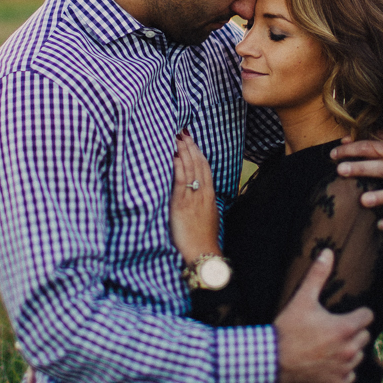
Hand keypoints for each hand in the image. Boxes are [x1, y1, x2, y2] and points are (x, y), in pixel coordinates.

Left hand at [170, 132, 220, 262]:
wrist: (203, 253)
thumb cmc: (202, 239)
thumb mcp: (207, 217)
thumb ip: (202, 204)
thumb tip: (194, 196)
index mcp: (209, 195)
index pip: (204, 167)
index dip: (198, 152)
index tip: (191, 140)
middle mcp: (203, 192)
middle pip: (198, 163)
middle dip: (190, 145)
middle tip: (182, 130)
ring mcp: (193, 197)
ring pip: (190, 168)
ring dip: (183, 150)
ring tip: (176, 135)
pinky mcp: (182, 204)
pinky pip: (181, 180)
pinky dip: (178, 165)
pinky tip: (173, 154)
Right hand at [274, 249, 372, 382]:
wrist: (271, 362)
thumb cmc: (288, 330)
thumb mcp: (302, 300)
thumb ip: (318, 276)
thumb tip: (327, 252)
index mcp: (345, 328)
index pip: (368, 316)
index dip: (358, 313)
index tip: (347, 314)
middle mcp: (349, 350)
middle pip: (365, 336)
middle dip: (354, 331)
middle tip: (335, 329)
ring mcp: (344, 369)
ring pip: (358, 357)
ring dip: (349, 351)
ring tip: (331, 346)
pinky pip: (349, 376)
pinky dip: (342, 371)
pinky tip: (328, 363)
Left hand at [331, 138, 382, 229]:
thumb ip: (369, 141)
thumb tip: (344, 140)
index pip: (372, 147)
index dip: (353, 149)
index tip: (333, 154)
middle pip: (382, 168)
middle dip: (361, 168)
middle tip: (340, 170)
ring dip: (380, 197)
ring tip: (363, 200)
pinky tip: (379, 225)